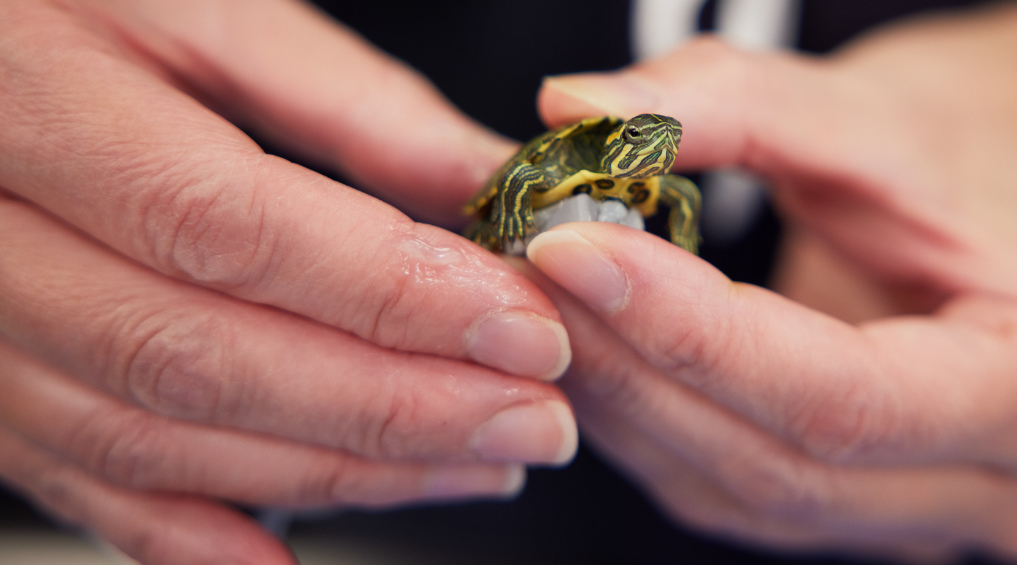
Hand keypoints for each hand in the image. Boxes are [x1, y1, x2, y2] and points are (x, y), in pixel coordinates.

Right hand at [0, 1, 574, 561]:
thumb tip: (487, 185)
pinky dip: (195, 541)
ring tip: (472, 464)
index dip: (391, 294)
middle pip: (204, 356)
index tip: (525, 328)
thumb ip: (351, 103)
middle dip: (393, 406)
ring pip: (156, 438)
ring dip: (335, 472)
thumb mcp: (202, 7)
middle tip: (531, 419)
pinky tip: (295, 560)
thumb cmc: (74, 3)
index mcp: (37, 104)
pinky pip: (80, 484)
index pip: (232, 227)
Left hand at [526, 5, 1016, 560]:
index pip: (842, 397)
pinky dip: (650, 419)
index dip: (691, 332)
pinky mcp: (857, 515)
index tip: (572, 248)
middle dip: (634, 365)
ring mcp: (925, 520)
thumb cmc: (965, 147)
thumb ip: (720, 105)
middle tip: (528, 265)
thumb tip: (572, 110)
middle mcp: (1001, 489)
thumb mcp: (860, 108)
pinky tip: (601, 344)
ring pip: (738, 492)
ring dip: (625, 398)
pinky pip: (730, 490)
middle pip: (778, 464)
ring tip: (549, 296)